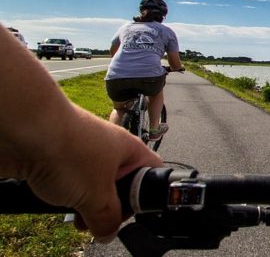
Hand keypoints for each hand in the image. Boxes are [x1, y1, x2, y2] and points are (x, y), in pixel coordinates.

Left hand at [25, 107, 162, 241]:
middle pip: (118, 181)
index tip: (125, 214)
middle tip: (97, 220)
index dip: (145, 197)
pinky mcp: (58, 154)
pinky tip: (55, 199)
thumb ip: (107, 219)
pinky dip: (63, 192)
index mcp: (130, 150)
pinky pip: (67, 178)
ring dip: (84, 201)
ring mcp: (82, 149)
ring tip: (75, 214)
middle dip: (107, 205)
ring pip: (90, 182)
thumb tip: (108, 232)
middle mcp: (109, 147)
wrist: (25, 128)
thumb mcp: (97, 197)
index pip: (152, 172)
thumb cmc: (70, 151)